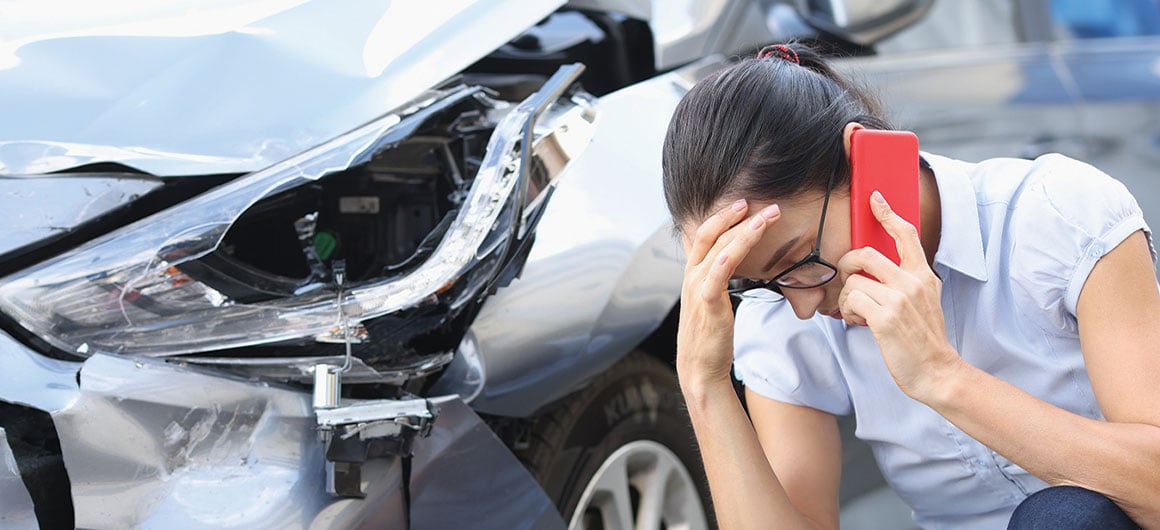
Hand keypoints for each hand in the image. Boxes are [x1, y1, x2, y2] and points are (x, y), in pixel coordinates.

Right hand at [677, 200, 780, 391]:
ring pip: (719, 249)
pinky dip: (728, 255)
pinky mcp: (707, 303)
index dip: (723, 216)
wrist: (699, 368)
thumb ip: (717, 280)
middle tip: (762, 204)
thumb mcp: (711, 301)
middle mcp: (691, 276)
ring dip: (745, 230)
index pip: (705, 235)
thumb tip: (731, 265)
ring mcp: (697, 288)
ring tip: (767, 217)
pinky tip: (743, 241)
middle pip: (711, 235)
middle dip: (736, 216)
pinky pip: (717, 274)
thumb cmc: (709, 337)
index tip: (745, 204)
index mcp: (693, 274)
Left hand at [837, 191, 960, 400]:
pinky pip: (851, 301)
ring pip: (853, 281)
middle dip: (847, 265)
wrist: (937, 372)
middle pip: (865, 253)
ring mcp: (899, 299)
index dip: (888, 214)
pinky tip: (858, 322)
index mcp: (923, 276)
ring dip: (848, 299)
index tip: (875, 199)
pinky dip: (849, 312)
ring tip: (859, 314)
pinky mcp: (885, 317)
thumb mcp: (925, 303)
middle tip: (849, 281)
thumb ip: (905, 284)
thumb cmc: (924, 340)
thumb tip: (874, 275)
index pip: (906, 236)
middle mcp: (913, 282)